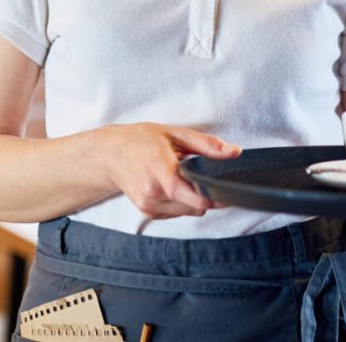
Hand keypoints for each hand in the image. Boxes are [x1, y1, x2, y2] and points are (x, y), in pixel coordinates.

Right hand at [103, 123, 240, 219]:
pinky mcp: (148, 212)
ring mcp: (150, 204)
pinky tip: (170, 185)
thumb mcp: (175, 134)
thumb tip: (234, 152)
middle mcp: (154, 192)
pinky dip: (180, 202)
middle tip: (199, 174)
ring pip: (187, 211)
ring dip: (191, 198)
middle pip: (196, 206)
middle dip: (204, 193)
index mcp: (162, 170)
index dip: (216, 196)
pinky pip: (176, 213)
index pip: (197, 197)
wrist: (110, 154)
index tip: (228, 190)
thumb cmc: (140, 139)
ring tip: (179, 176)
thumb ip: (207, 145)